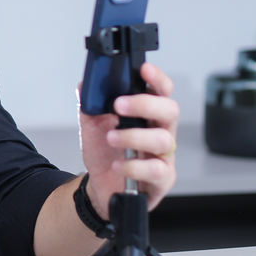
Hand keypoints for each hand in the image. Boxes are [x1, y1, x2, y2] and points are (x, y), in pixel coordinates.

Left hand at [79, 62, 178, 217]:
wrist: (99, 186)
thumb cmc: (104, 153)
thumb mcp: (92, 125)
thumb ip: (91, 104)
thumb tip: (85, 85)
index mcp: (148, 115)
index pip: (162, 91)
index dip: (157, 79)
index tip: (144, 69)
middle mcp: (161, 132)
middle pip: (170, 110)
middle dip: (144, 104)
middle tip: (119, 106)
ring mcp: (164, 156)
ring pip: (163, 140)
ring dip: (133, 136)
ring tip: (111, 138)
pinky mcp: (162, 178)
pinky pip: (156, 170)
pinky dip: (134, 166)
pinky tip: (118, 164)